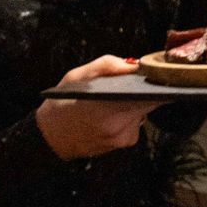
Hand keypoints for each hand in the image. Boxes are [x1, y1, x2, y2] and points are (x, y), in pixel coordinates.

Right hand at [35, 55, 162, 159]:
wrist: (49, 138)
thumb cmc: (61, 104)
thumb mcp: (77, 76)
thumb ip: (106, 66)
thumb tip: (134, 64)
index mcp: (108, 105)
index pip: (150, 93)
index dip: (157, 82)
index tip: (155, 74)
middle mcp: (119, 124)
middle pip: (150, 101)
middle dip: (144, 90)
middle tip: (128, 84)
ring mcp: (124, 136)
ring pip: (143, 111)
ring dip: (135, 103)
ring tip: (113, 101)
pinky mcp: (125, 142)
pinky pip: (136, 123)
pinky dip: (129, 116)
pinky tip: (111, 115)